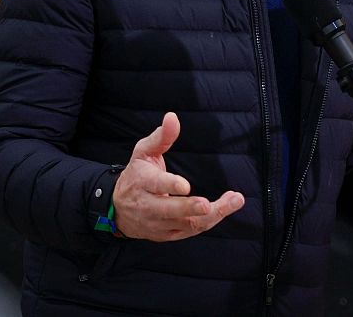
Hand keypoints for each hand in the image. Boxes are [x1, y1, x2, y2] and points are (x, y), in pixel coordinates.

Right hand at [112, 112, 244, 241]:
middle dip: (189, 208)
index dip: (170, 185)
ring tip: (233, 201)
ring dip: (211, 215)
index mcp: (142, 182)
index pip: (155, 184)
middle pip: (169, 210)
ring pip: (185, 224)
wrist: (119, 210)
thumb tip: (172, 117)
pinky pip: (190, 231)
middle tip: (208, 204)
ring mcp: (158, 223)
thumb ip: (161, 137)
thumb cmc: (136, 175)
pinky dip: (209, 221)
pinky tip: (224, 209)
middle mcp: (148, 206)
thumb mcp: (144, 152)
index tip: (185, 186)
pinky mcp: (167, 235)